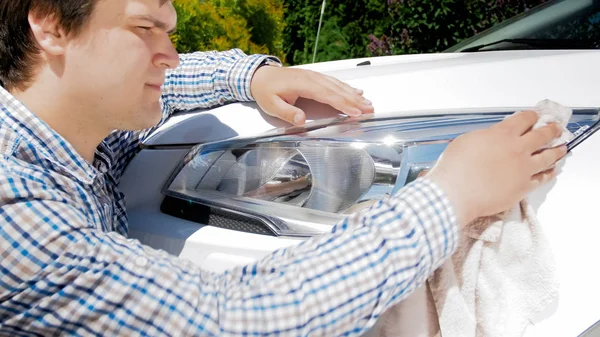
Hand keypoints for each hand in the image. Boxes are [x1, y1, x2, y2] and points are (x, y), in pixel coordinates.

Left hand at [250, 66, 373, 124]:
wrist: (260, 75)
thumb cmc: (265, 91)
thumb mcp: (271, 105)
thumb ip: (287, 112)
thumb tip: (302, 120)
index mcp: (303, 84)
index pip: (327, 95)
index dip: (343, 104)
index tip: (355, 112)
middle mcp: (312, 78)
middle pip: (337, 90)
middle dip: (355, 100)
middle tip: (370, 109)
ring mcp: (315, 76)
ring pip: (338, 85)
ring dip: (354, 94)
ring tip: (368, 103)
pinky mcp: (315, 77)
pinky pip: (334, 82)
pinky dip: (347, 88)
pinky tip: (357, 92)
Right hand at [426, 110, 566, 226]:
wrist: (456, 192)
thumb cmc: (455, 168)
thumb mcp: (466, 140)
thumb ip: (486, 136)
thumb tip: (492, 137)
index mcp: (502, 134)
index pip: (524, 119)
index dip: (531, 116)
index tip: (534, 116)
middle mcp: (517, 148)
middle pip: (542, 135)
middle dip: (551, 129)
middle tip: (555, 128)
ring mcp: (523, 168)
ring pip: (548, 156)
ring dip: (557, 151)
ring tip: (561, 149)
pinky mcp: (524, 186)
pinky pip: (542, 178)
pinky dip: (548, 173)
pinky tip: (551, 171)